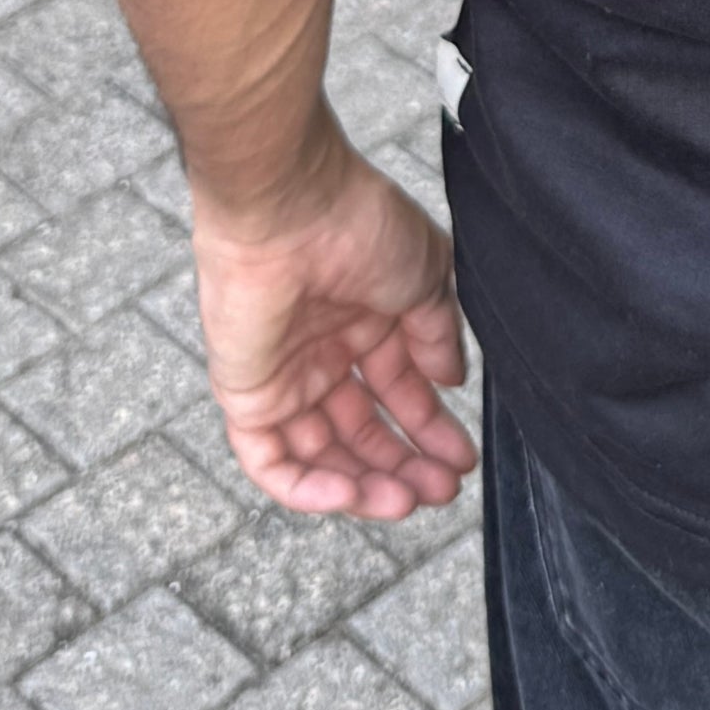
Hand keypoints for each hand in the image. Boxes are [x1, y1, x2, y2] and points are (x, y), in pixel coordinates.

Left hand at [190, 130, 477, 518]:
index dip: (430, 429)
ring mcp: (283, 376)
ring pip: (321, 455)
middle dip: (403, 465)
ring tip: (407, 502)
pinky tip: (354, 494)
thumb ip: (438, 333)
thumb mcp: (425, 275)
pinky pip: (271, 460)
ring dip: (364, 485)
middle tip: (441, 491)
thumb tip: (451, 381)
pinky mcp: (246, 395)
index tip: (462, 459)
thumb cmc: (358, 224)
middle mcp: (323, 352)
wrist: (292, 208)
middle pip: (361, 432)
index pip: (398, 392)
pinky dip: (308, 488)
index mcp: (363, 320)